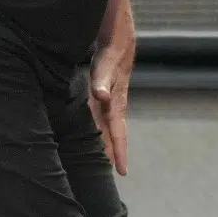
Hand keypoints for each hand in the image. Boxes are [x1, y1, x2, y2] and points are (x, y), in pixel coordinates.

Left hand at [90, 39, 133, 175]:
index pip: (118, 134)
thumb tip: (101, 96)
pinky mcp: (104, 97)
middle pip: (114, 136)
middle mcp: (114, 107)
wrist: (118, 42)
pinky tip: (94, 134)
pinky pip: (102, 119)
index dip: (120, 153)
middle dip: (115, 154)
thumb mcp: (105, 67)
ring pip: (108, 129)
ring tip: (105, 160)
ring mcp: (110, 102)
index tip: (123, 171)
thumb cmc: (111, 55)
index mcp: (115, 105)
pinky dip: (100, 130)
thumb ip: (101, 82)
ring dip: (107, 144)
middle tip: (115, 174)